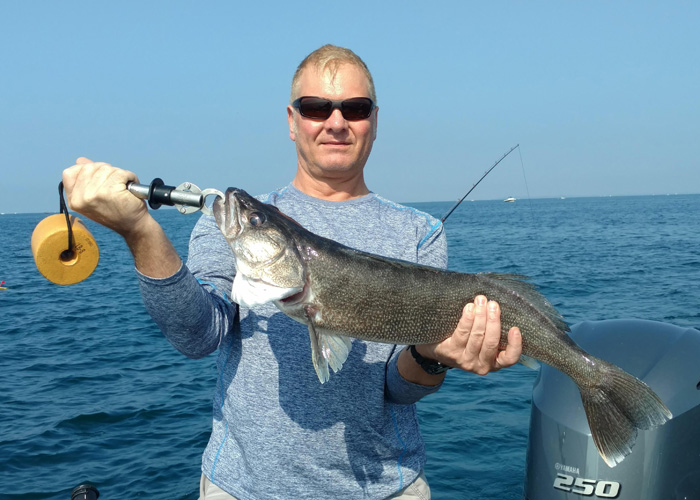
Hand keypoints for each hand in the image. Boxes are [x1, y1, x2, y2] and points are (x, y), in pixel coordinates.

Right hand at [63, 157, 181, 277]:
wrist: (133, 226)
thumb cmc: (117, 211)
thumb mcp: (96, 196)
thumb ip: (87, 178)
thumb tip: (80, 160)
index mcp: (74, 200)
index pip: (69, 173)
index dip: (85, 169)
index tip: (99, 177)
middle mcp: (80, 198)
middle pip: (90, 167)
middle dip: (106, 171)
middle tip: (115, 184)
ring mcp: (94, 194)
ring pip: (106, 169)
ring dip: (119, 174)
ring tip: (123, 188)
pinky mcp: (110, 191)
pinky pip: (120, 173)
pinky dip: (129, 177)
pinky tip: (130, 187)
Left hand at [417, 295, 521, 374]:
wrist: (437, 350)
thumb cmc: (467, 340)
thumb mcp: (483, 341)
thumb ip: (492, 330)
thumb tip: (499, 306)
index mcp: (494, 362)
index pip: (510, 358)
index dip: (515, 345)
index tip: (515, 328)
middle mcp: (481, 365)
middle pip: (491, 343)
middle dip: (493, 321)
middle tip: (493, 304)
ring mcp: (465, 361)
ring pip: (477, 336)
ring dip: (480, 316)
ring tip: (481, 300)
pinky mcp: (451, 353)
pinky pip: (462, 333)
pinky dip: (467, 319)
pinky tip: (469, 308)